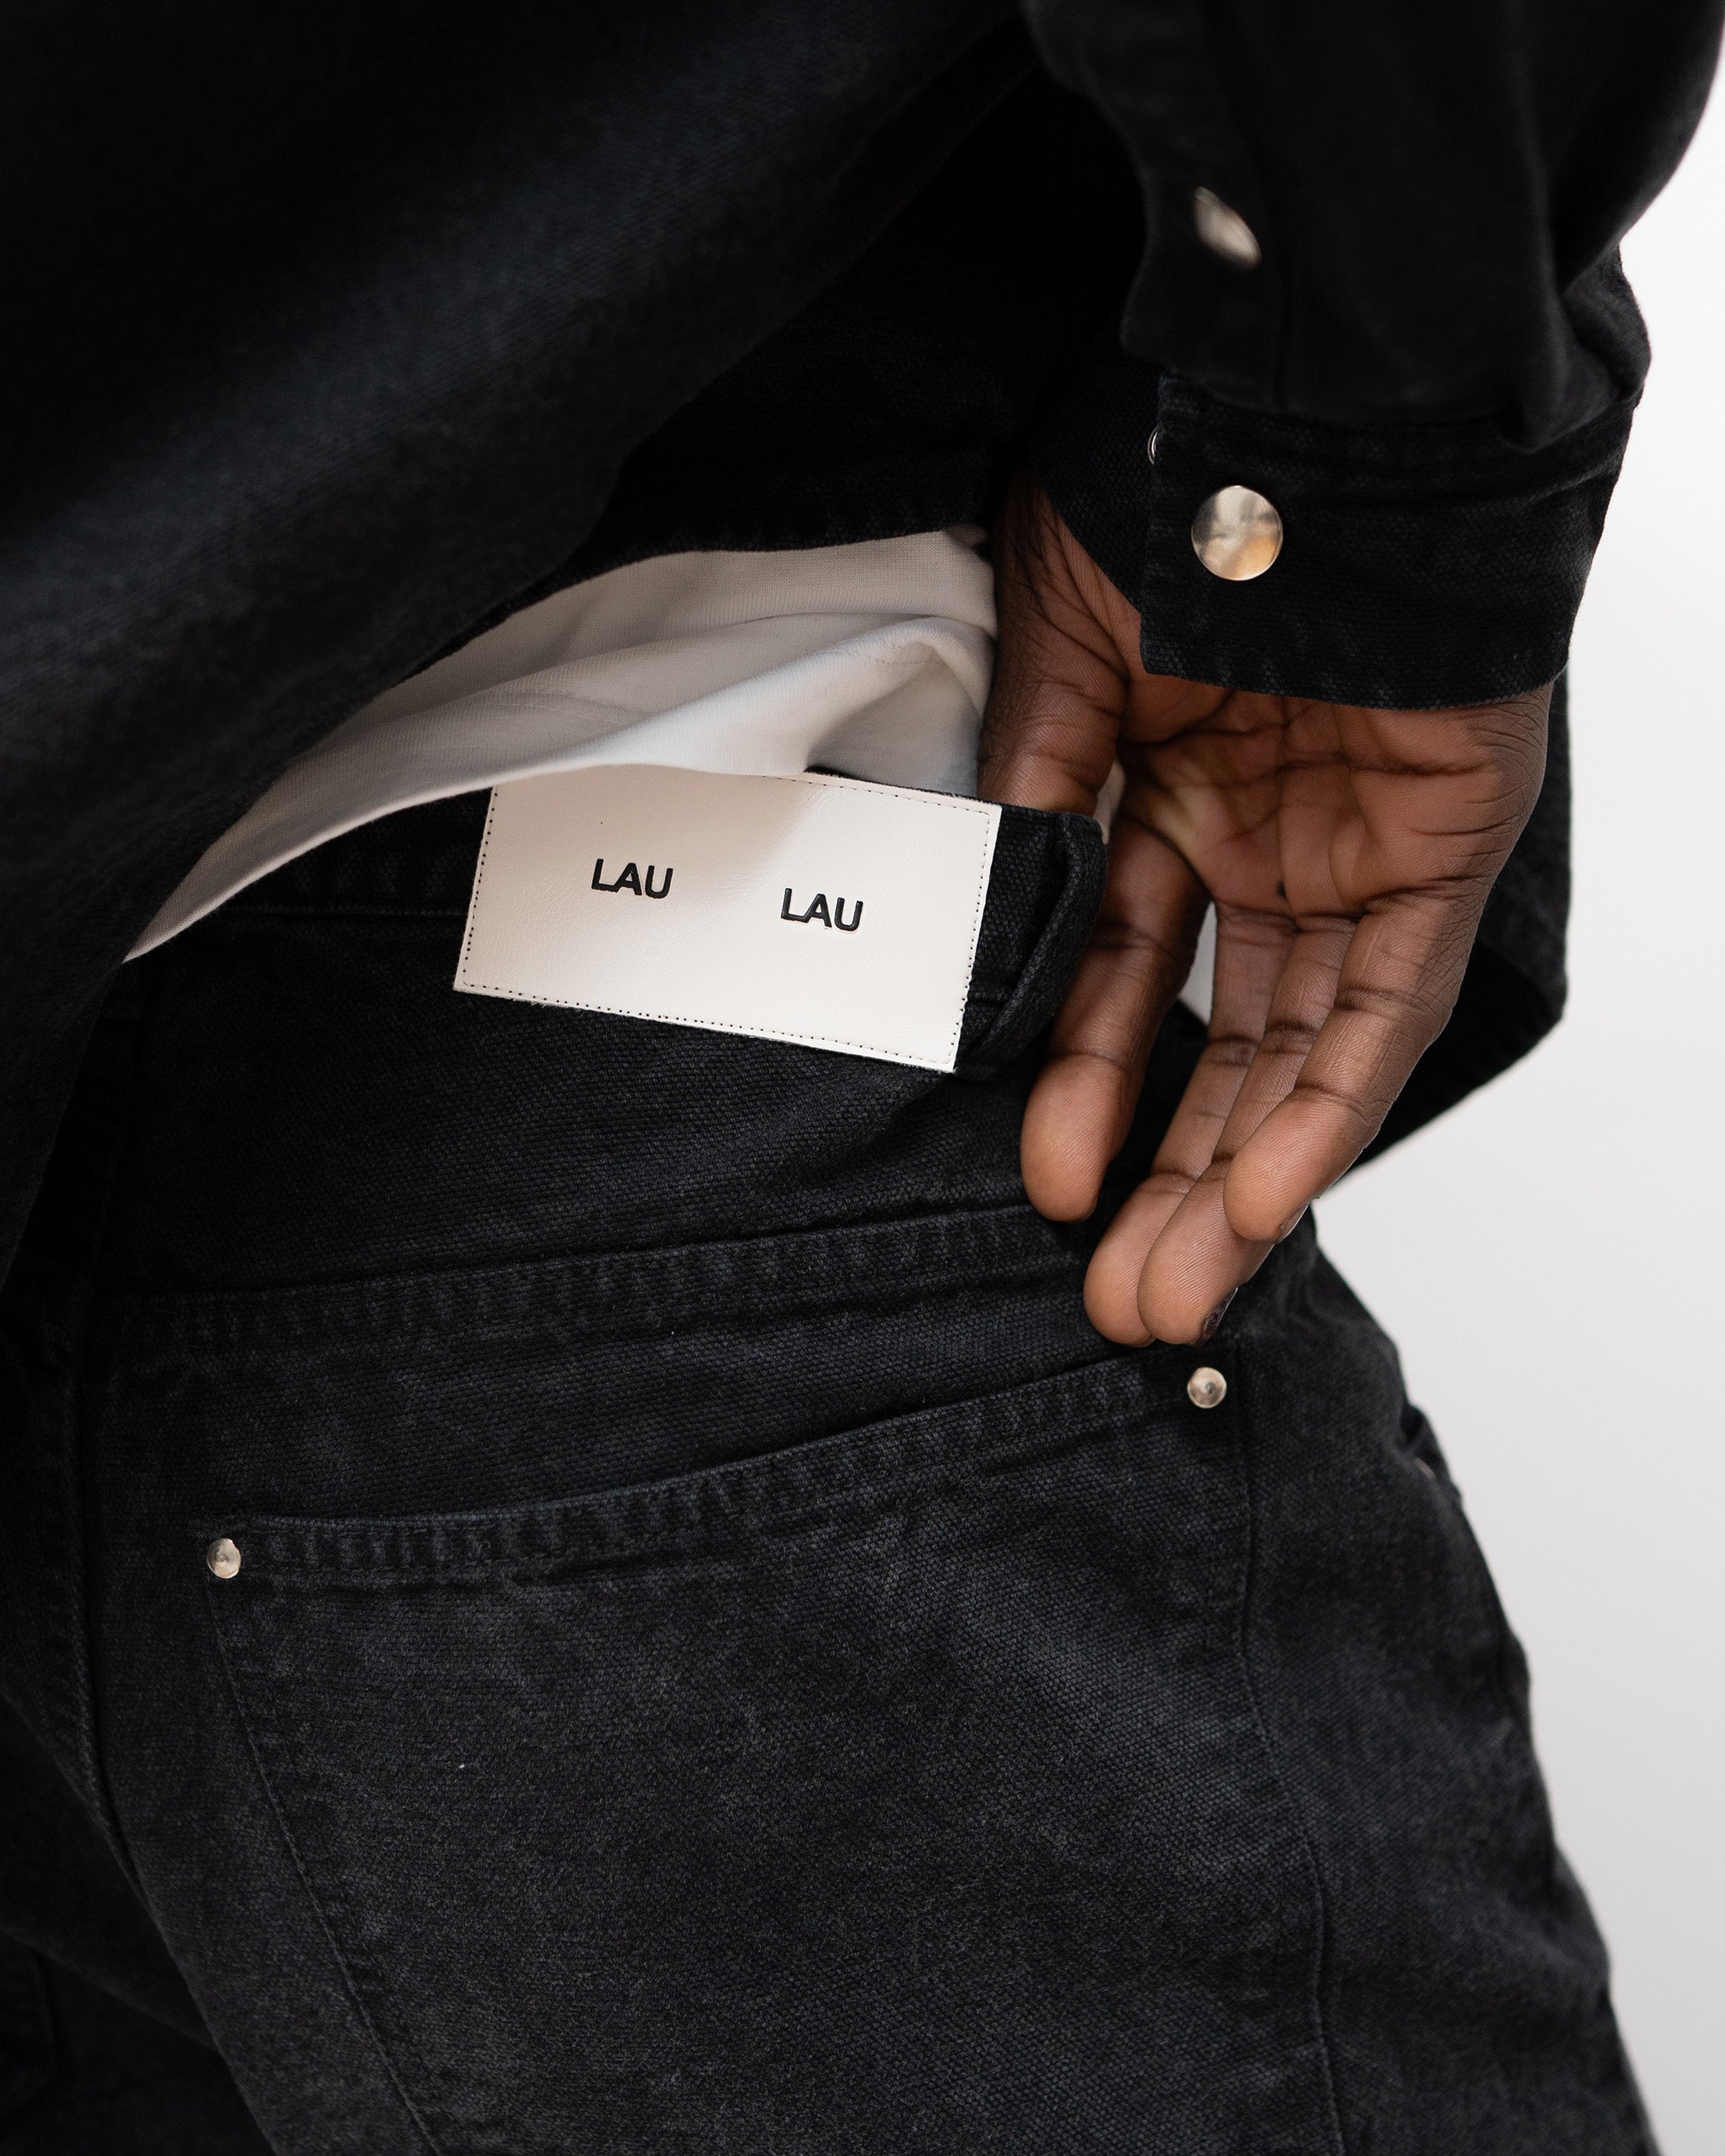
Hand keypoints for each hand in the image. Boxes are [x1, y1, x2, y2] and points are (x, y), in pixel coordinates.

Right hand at [978, 475, 1548, 1345]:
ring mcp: (1357, 849)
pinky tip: (1263, 1201)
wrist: (1305, 397)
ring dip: (1237, 1179)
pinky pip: (1385, 1005)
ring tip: (1172, 1297)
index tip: (1042, 1183)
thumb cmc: (1170, 492)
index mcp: (1170, 792)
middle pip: (1216, 1045)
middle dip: (1166, 1175)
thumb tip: (979, 936)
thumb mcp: (1058, 658)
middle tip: (1116, 1299)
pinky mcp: (1442, 847)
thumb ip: (1032, 797)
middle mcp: (1266, 838)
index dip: (1084, 1085)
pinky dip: (1327, 1103)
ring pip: (1300, 1053)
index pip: (1123, 978)